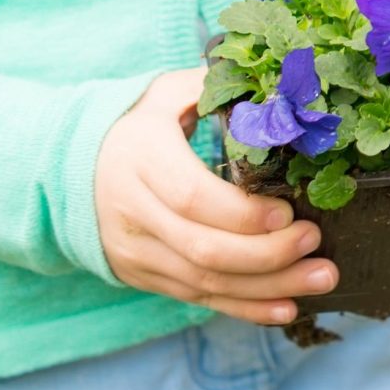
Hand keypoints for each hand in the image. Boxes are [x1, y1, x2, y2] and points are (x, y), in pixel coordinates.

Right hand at [92, 68, 340, 324]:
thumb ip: (211, 85)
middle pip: (204, 248)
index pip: (191, 197)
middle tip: (316, 243)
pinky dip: (244, 307)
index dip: (242, 213)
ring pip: (205, 280)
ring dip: (268, 287)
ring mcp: (138, 251)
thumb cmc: (137, 127)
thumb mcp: (163, 95)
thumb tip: (274, 80)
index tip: (289, 212)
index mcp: (141, 159)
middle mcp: (135, 212)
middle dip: (267, 254)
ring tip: (321, 279)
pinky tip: (287, 309)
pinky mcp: (144, 276)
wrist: (68, 172)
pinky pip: (198, 298)